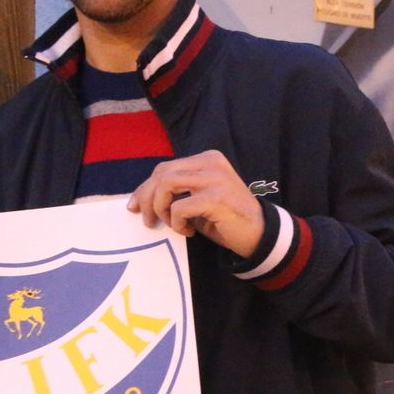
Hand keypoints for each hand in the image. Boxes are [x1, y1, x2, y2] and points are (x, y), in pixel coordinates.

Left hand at [127, 150, 264, 257]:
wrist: (259, 233)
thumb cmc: (226, 218)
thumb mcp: (199, 198)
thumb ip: (177, 192)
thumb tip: (141, 200)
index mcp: (206, 159)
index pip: (165, 168)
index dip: (144, 188)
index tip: (133, 206)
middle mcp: (210, 163)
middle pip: (161, 173)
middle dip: (147, 198)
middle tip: (148, 220)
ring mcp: (214, 178)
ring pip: (166, 185)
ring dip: (161, 208)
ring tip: (171, 224)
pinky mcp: (216, 198)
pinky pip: (180, 207)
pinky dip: (177, 222)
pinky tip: (189, 231)